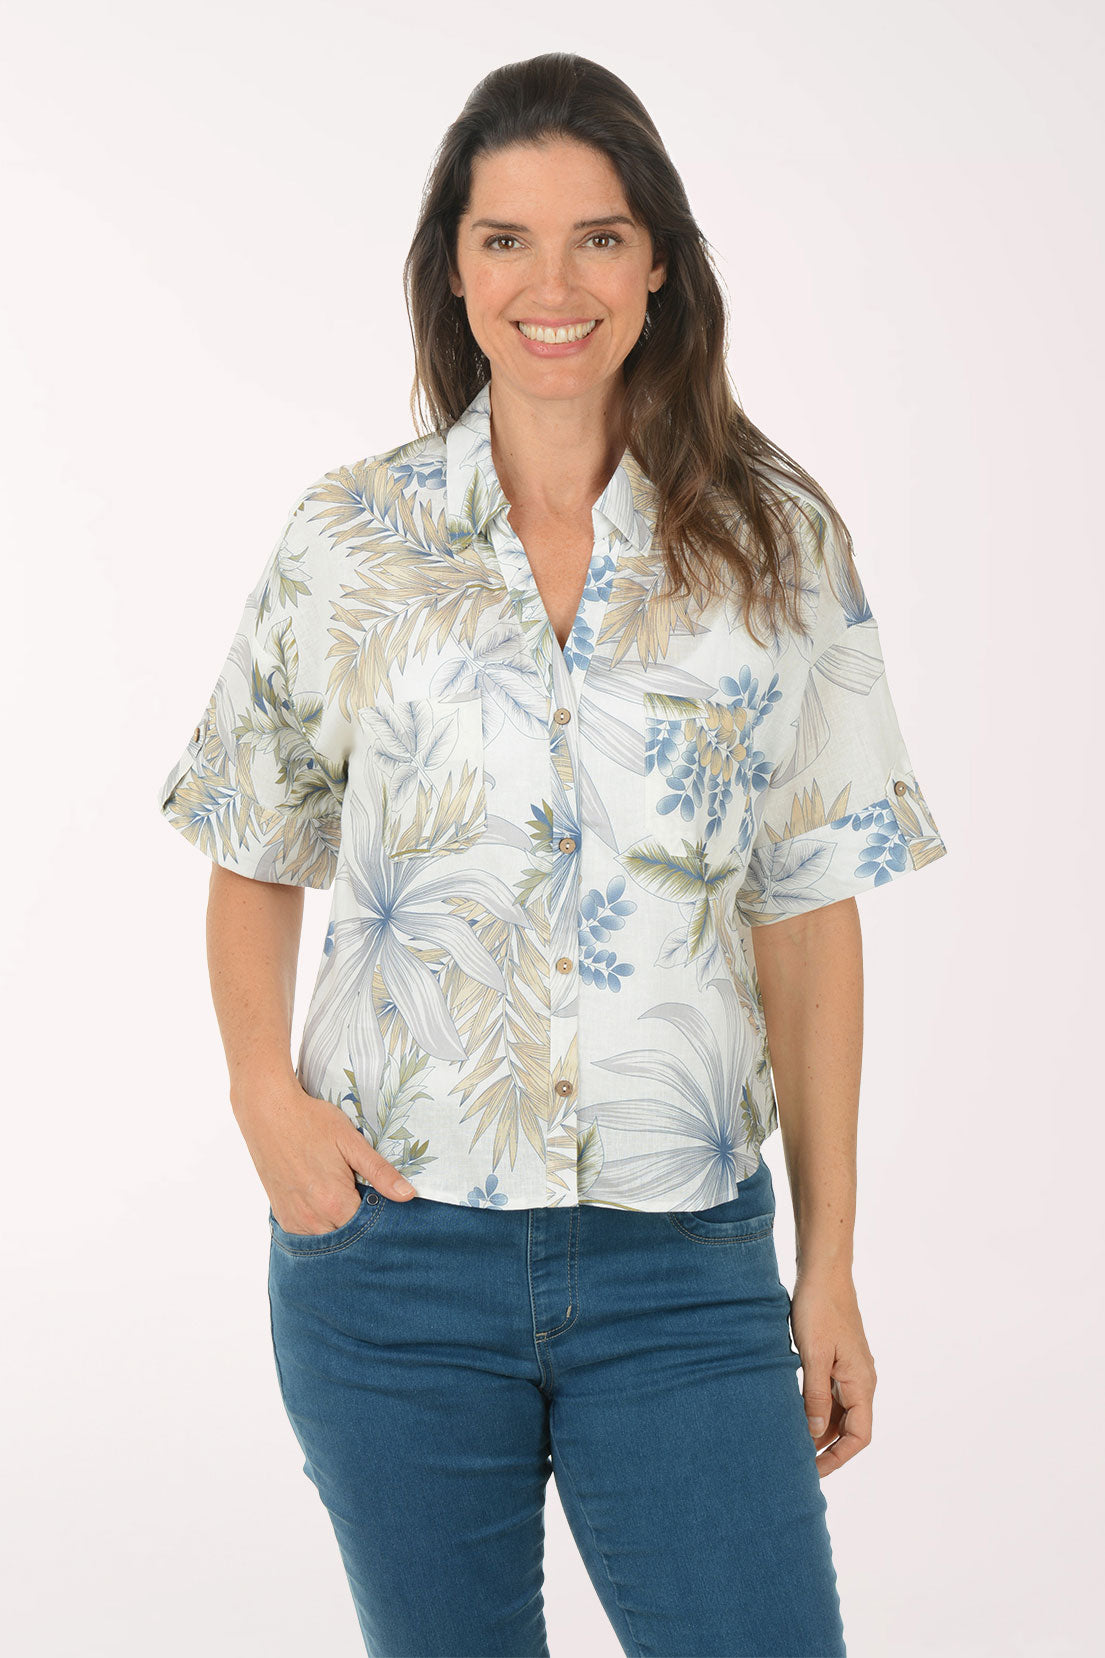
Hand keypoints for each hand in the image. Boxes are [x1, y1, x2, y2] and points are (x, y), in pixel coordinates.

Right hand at [232, 1080, 417, 1234]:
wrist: (267, 1113)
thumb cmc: (311, 1122)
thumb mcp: (351, 1141)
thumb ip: (379, 1172)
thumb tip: (408, 1195)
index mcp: (334, 1201)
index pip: (370, 1229)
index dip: (382, 1219)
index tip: (386, 1204)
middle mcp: (313, 1218)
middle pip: (349, 1238)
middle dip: (362, 1226)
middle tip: (366, 1198)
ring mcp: (295, 1220)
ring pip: (328, 1240)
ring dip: (341, 1228)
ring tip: (346, 1201)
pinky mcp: (282, 1216)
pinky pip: (307, 1236)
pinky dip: (321, 1228)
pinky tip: (327, 1208)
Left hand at [789, 1267, 876, 1476]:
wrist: (824, 1271)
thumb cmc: (819, 1308)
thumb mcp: (814, 1354)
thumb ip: (816, 1395)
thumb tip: (816, 1433)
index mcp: (862, 1382)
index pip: (859, 1436)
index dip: (838, 1457)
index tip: (813, 1471)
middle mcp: (862, 1379)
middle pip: (850, 1427)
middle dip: (827, 1447)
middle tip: (796, 1461)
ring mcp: (851, 1369)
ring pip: (841, 1411)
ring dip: (821, 1428)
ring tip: (792, 1441)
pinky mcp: (840, 1358)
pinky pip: (833, 1393)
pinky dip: (817, 1407)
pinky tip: (796, 1410)